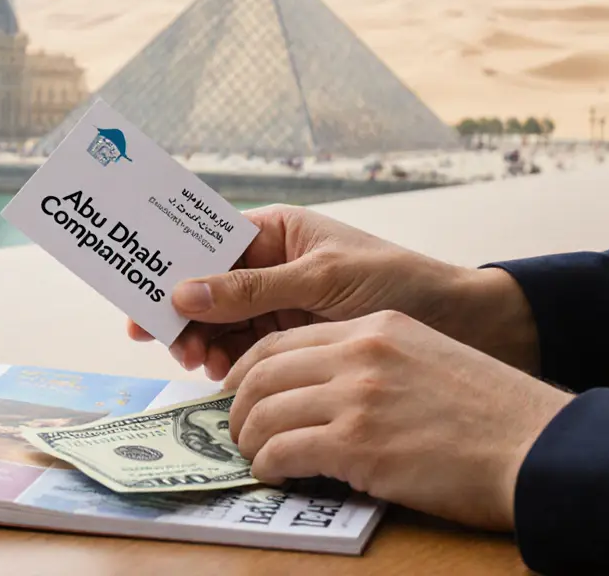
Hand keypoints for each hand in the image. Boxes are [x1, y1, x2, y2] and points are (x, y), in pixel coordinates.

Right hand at [127, 205, 538, 379]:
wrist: (469, 327)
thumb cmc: (401, 282)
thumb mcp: (323, 280)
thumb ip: (252, 289)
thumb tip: (182, 291)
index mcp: (274, 232)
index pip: (204, 243)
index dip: (167, 266)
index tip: (138, 297)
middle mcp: (268, 266)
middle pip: (202, 288)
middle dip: (182, 314)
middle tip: (173, 346)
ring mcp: (277, 306)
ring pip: (216, 324)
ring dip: (201, 343)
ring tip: (201, 365)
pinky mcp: (291, 343)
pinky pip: (242, 351)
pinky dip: (226, 363)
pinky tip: (222, 376)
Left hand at [223, 311, 571, 529]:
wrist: (537, 446)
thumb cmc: (490, 414)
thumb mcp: (426, 356)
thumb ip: (372, 361)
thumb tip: (322, 389)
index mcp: (375, 327)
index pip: (284, 339)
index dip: (249, 369)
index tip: (238, 392)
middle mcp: (360, 352)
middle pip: (264, 372)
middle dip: (238, 406)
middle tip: (236, 430)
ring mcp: (357, 396)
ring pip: (264, 412)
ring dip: (249, 440)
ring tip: (254, 456)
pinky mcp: (358, 443)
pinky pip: (283, 450)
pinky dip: (268, 465)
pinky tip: (274, 474)